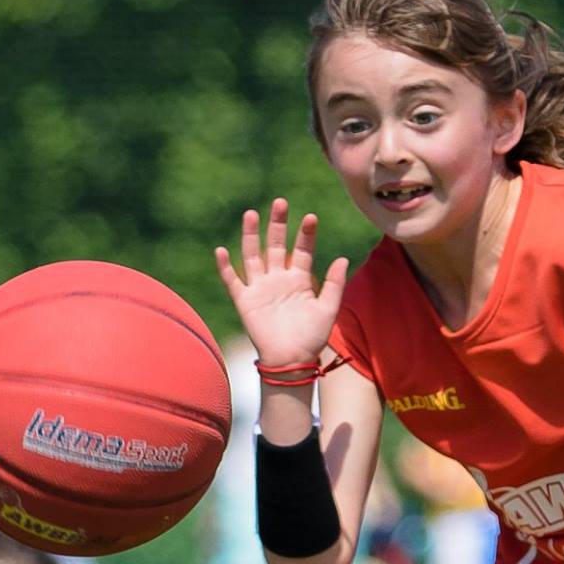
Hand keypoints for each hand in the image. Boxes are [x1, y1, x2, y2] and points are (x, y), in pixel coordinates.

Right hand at [215, 199, 348, 368]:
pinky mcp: (245, 301)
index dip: (305, 234)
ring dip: (251, 235)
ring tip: (251, 214)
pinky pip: (232, 281)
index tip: (311, 218)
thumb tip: (342, 258)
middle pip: (275, 245)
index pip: (302, 249)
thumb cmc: (312, 338)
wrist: (291, 361)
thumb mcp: (328, 309)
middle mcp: (278, 279)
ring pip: (253, 255)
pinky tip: (221, 251)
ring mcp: (260, 288)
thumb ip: (335, 284)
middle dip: (277, 224)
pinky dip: (225, 267)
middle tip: (280, 202)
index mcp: (299, 279)